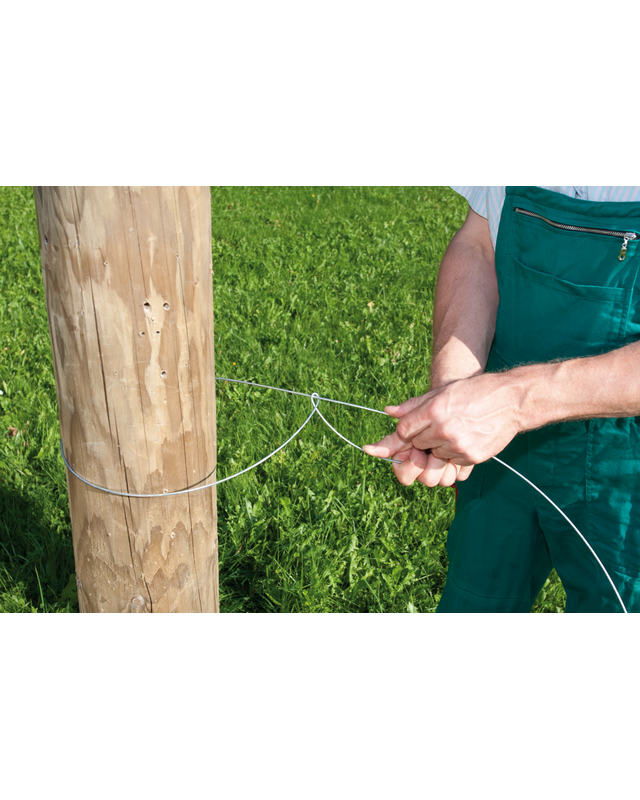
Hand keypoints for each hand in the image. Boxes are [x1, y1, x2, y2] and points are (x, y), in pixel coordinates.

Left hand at [363, 373, 520, 486]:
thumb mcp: (443, 391)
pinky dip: (454, 456)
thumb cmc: (476, 391)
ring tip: (454, 433)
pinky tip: (465, 440)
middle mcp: (443, 429)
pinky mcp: (471, 457)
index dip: (406, 431)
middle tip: (438, 428)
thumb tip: (388, 412)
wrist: (513, 400)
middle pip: (416, 445)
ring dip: (438, 449)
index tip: (412, 429)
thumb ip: (414, 404)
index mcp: (434, 410)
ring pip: (433, 456)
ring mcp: (457, 445)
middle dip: (422, 440)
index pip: (404, 430)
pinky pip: (452, 464)